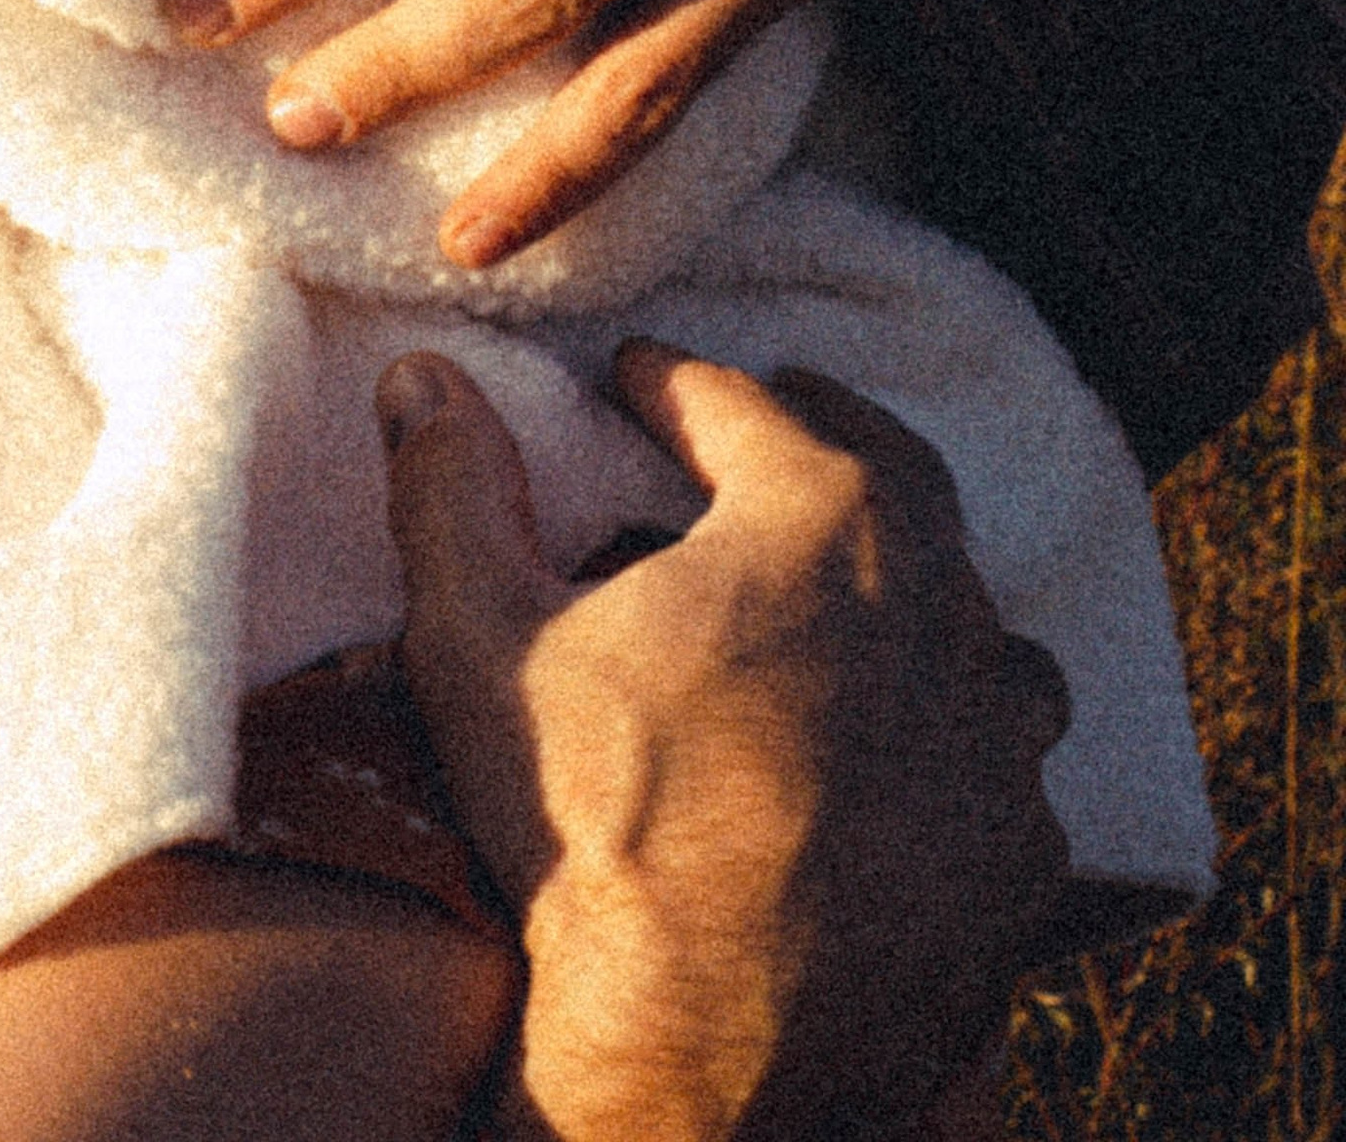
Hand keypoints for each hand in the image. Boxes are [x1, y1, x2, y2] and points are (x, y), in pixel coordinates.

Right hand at [378, 347, 1072, 1141]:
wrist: (699, 1063)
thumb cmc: (590, 833)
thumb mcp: (480, 638)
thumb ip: (450, 486)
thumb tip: (420, 377)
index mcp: (823, 523)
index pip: (739, 408)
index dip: (670, 388)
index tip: (632, 381)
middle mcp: (944, 610)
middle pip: (890, 480)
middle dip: (819, 440)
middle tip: (770, 424)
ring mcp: (999, 745)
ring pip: (973, 627)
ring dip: (913, 599)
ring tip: (850, 602)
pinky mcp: (1021, 863)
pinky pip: (999, 769)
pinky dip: (948, 742)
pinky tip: (896, 760)